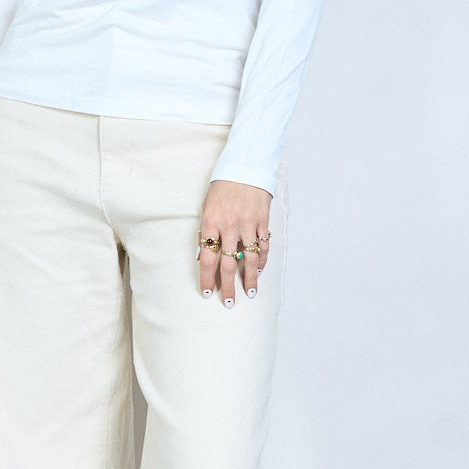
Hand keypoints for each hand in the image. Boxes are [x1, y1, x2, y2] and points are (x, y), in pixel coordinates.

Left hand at [198, 179, 271, 307]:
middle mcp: (228, 225)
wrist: (244, 165)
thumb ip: (207, 231)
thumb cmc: (222, 187)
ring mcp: (247, 224)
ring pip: (249, 259)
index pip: (207, 257)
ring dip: (249, 279)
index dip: (207, 277)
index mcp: (210, 221)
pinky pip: (263, 246)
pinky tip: (260, 271)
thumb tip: (205, 256)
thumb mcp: (207, 206)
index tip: (207, 292)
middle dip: (227, 286)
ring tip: (250, 293)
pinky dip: (262, 261)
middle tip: (228, 303)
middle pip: (227, 263)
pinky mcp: (262, 221)